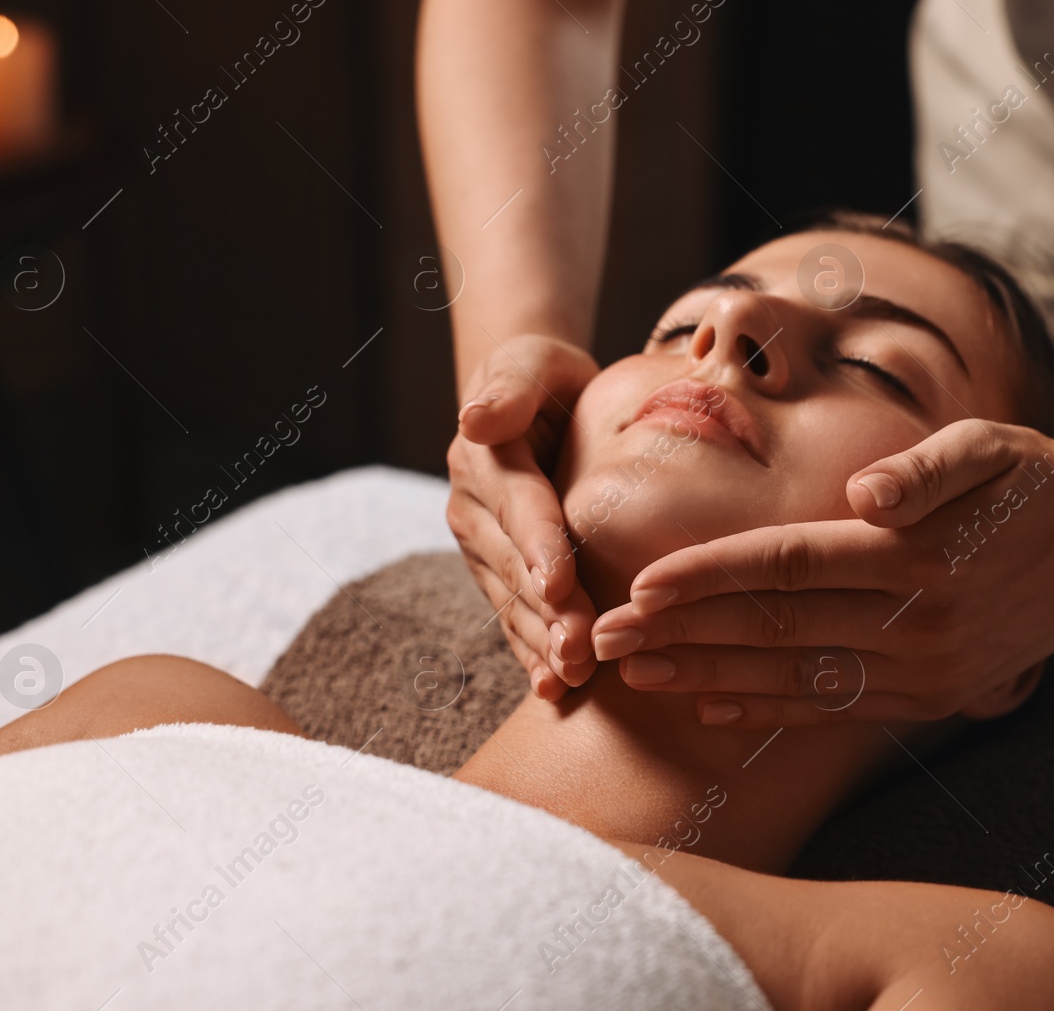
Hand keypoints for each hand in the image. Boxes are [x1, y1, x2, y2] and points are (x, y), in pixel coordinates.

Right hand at [447, 334, 600, 698]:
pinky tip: (552, 689)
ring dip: (542, 641)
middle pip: (515, 564)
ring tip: (573, 677)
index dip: (537, 544)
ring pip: (513, 599)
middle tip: (581, 651)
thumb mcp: (530, 364)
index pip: (518, 505)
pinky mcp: (497, 573)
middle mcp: (472, 508)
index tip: (559, 582)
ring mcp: (481, 547)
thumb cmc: (545, 377)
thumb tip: (474, 419)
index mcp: (483, 459)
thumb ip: (511, 387)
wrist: (532, 399)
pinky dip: (531, 652)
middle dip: (548, 610)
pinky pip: (513, 616)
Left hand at [589, 419, 1053, 724]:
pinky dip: (769, 706)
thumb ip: (926, 469)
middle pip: (776, 631)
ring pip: (794, 679)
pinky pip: (833, 707)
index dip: (709, 578)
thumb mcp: (992, 447)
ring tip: (637, 676)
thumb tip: (864, 493)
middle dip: (683, 635)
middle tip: (603, 641)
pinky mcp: (929, 696)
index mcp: (917, 558)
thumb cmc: (1031, 478)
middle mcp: (917, 625)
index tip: (639, 587)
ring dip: (709, 677)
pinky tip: (712, 703)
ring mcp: (924, 672)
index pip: (789, 567)